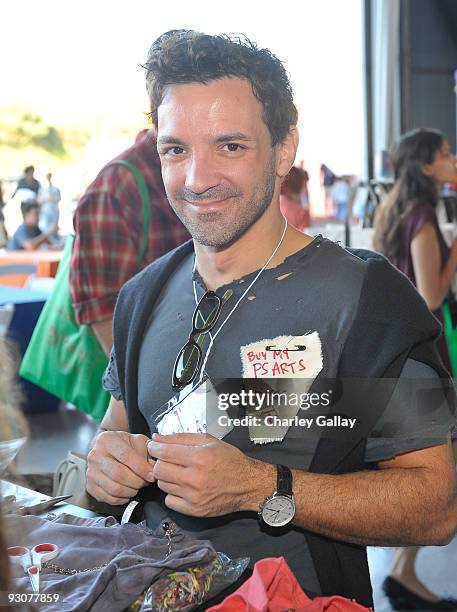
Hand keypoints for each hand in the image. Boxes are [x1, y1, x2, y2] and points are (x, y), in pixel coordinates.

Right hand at [86, 431, 154, 504]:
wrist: (108, 450)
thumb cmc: (125, 445)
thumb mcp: (137, 441)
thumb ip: (147, 451)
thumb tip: (153, 467)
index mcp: (106, 440)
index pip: (125, 456)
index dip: (141, 468)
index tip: (151, 475)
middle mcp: (95, 455)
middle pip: (118, 474)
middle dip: (137, 481)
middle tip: (146, 481)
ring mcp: (90, 472)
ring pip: (114, 488)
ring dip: (131, 490)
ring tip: (138, 485)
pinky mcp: (90, 486)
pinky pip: (109, 498)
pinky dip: (123, 498)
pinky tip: (128, 491)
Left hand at [147, 433, 271, 516]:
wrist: (247, 484)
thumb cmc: (229, 460)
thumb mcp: (209, 440)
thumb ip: (181, 438)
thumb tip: (157, 438)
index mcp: (199, 457)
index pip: (163, 452)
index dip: (153, 447)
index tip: (153, 446)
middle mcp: (195, 478)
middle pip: (159, 469)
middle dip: (159, 462)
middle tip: (166, 460)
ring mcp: (193, 496)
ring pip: (162, 485)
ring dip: (166, 477)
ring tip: (178, 473)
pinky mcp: (194, 510)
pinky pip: (169, 501)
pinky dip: (172, 493)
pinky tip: (182, 487)